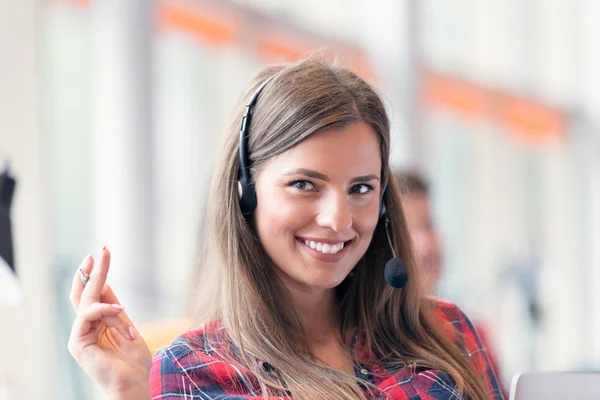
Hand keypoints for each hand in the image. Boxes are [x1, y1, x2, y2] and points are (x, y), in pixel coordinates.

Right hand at [68, 248, 151, 396]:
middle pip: (84, 293)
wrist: (135, 382)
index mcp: (95, 323)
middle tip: (101, 250)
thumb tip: (105, 282)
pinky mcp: (78, 342)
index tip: (99, 254)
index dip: (93, 274)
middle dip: (93, 270)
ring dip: (103, 285)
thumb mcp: (125, 324)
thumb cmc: (133, 359)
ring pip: (87, 301)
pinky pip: (88, 315)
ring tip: (113, 280)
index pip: (90, 294)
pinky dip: (104, 310)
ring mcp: (79, 335)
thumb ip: (112, 306)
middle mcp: (84, 327)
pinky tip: (119, 309)